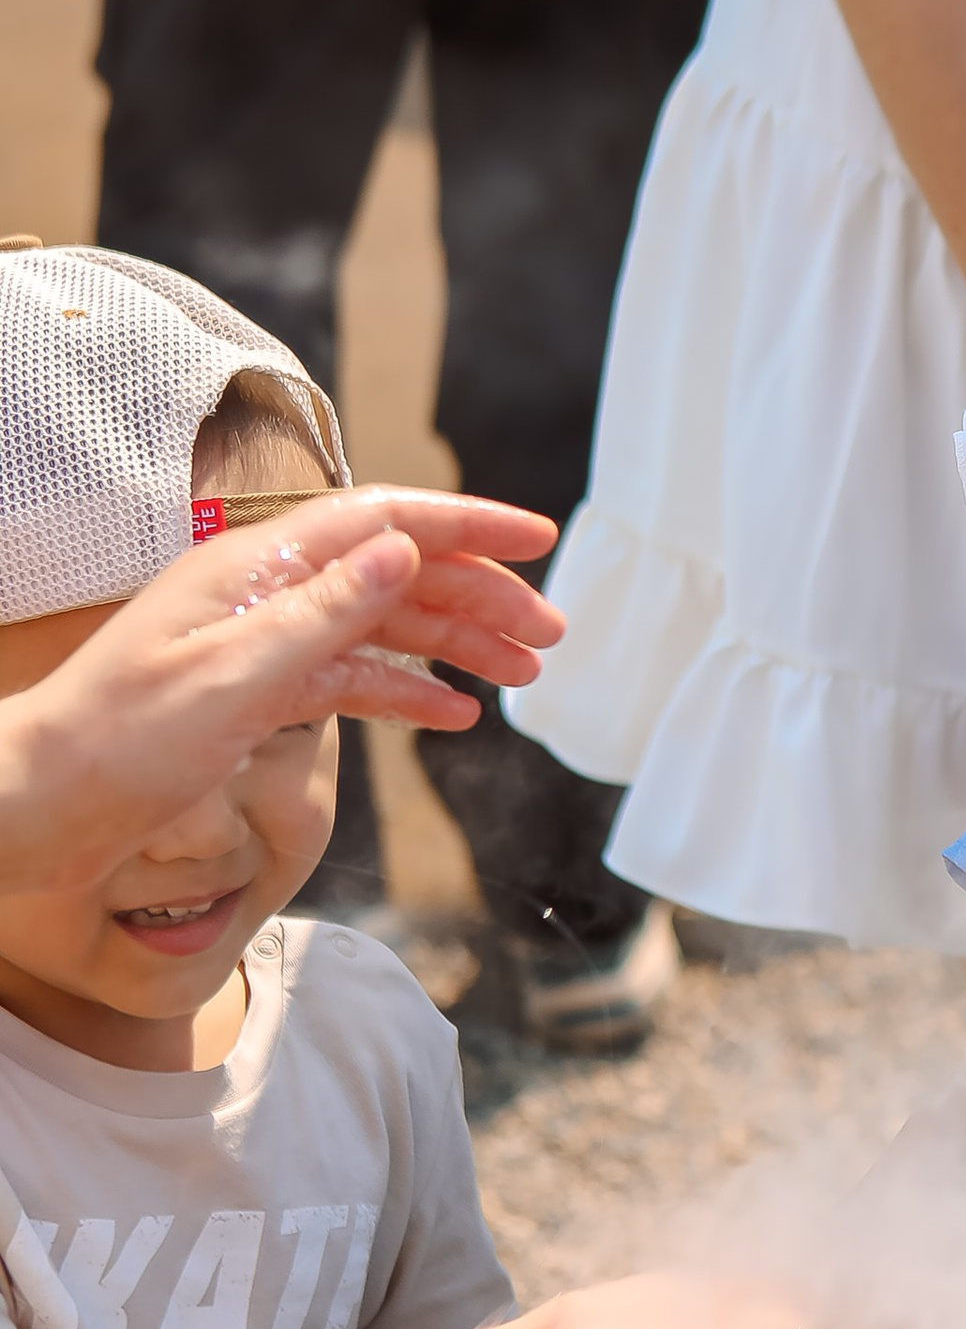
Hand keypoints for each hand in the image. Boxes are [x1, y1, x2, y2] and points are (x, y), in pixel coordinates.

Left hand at [5, 490, 564, 891]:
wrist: (39, 807)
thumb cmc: (117, 741)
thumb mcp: (231, 678)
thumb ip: (324, 614)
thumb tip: (402, 549)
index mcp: (259, 567)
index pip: (384, 521)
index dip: (467, 525)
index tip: (538, 539)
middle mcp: (267, 594)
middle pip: (396, 572)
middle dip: (479, 595)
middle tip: (551, 633)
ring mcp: (263, 644)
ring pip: (383, 626)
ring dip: (455, 645)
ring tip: (522, 674)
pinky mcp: (256, 697)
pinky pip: (351, 680)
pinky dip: (407, 693)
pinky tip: (454, 717)